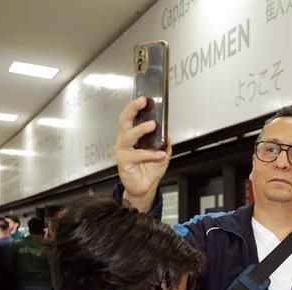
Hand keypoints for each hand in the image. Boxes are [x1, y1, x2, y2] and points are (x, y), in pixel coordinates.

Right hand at [113, 97, 170, 211]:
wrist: (145, 188)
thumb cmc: (149, 170)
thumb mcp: (161, 154)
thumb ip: (164, 143)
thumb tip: (168, 132)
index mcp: (132, 136)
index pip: (130, 118)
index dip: (135, 107)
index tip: (145, 99)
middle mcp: (124, 141)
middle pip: (123, 121)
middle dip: (132, 110)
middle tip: (142, 102)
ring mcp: (123, 150)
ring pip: (128, 135)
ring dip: (140, 129)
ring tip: (152, 125)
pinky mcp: (124, 161)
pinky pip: (137, 155)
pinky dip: (150, 154)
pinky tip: (159, 155)